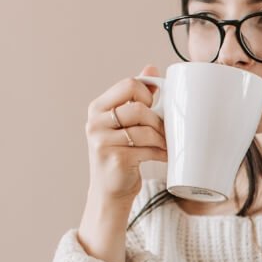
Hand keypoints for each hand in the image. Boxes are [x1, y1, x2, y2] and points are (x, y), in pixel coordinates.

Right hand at [84, 66, 167, 205]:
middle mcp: (95, 123)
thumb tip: (151, 68)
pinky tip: (164, 157)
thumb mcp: (123, 123)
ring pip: (145, 129)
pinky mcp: (115, 158)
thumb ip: (135, 96)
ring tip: (165, 145)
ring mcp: (102, 141)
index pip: (129, 84)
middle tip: (163, 131)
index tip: (153, 107)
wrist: (109, 192)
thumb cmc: (120, 155)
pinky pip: (148, 148)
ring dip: (162, 138)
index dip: (147, 94)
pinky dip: (161, 153)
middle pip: (139, 107)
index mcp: (97, 108)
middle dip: (157, 120)